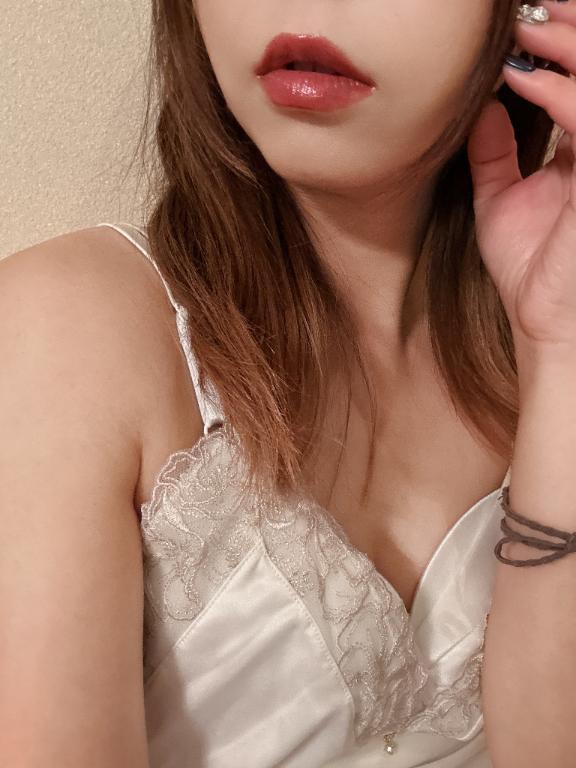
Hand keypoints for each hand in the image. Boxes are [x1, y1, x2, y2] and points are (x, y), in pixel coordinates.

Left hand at [467, 0, 575, 351]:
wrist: (542, 321)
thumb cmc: (531, 271)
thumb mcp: (501, 200)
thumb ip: (495, 153)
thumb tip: (483, 107)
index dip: (563, 43)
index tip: (522, 25)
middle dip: (571, 29)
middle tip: (529, 13)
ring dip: (570, 45)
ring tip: (526, 28)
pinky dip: (561, 92)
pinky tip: (524, 78)